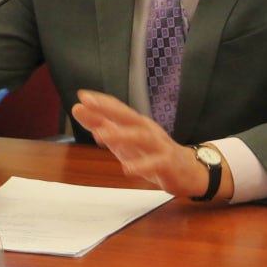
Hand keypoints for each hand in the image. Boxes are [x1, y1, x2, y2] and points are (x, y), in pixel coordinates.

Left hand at [71, 90, 217, 198]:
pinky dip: (142, 165)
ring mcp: (159, 145)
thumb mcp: (124, 141)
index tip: (82, 95)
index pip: (118, 108)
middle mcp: (148, 129)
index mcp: (137, 123)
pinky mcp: (168, 163)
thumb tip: (78, 110)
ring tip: (102, 136)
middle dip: (108, 109)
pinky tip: (127, 169)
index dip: (101, 102)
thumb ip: (102, 126)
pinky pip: (156, 162)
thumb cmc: (151, 153)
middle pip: (128, 116)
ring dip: (122, 135)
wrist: (188, 171)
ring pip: (142, 137)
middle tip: (88, 104)